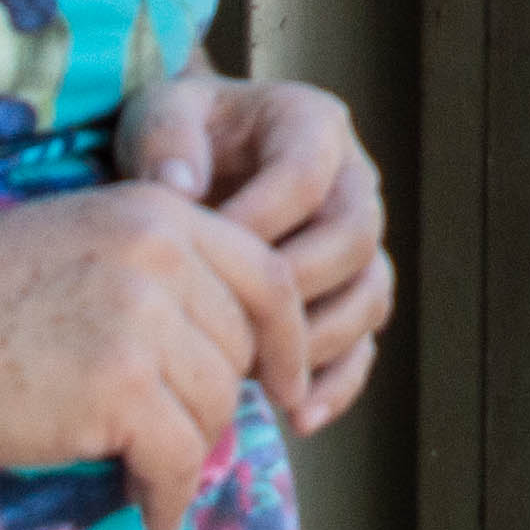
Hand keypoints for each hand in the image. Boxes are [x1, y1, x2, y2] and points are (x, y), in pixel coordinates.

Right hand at [0, 177, 310, 529]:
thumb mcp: (78, 243)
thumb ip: (155, 274)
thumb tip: (223, 349)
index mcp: (158, 211)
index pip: (269, 276)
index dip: (290, 339)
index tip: (288, 384)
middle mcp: (162, 256)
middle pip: (242, 350)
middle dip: (219, 404)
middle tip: (180, 441)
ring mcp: (141, 320)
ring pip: (215, 407)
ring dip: (190, 454)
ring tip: (155, 478)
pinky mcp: (118, 388)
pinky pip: (180, 458)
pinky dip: (172, 495)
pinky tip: (150, 509)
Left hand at [127, 75, 394, 435]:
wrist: (188, 165)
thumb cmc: (174, 139)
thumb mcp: (159, 113)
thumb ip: (166, 137)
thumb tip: (179, 185)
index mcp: (311, 124)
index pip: (304, 177)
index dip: (257, 222)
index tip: (199, 261)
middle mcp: (352, 180)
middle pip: (354, 239)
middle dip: (294, 290)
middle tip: (232, 326)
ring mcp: (357, 241)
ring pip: (370, 294)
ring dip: (321, 343)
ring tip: (262, 381)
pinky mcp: (351, 293)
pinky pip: (367, 341)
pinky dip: (340, 382)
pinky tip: (300, 416)